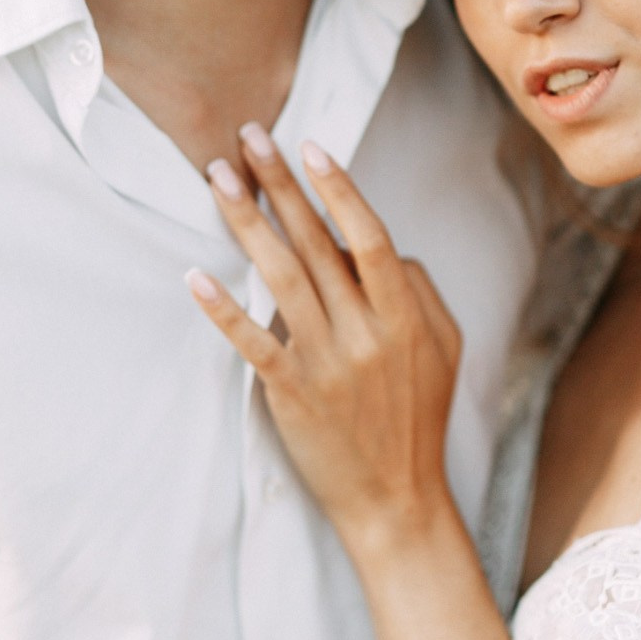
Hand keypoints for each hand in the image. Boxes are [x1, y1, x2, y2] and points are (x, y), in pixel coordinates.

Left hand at [185, 124, 461, 558]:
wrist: (397, 501)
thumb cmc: (418, 419)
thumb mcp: (445, 348)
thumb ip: (421, 290)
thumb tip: (380, 248)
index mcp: (405, 315)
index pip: (368, 237)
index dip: (339, 190)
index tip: (311, 148)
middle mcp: (366, 332)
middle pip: (316, 244)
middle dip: (281, 185)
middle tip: (249, 138)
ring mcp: (327, 363)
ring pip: (280, 279)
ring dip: (247, 224)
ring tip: (220, 180)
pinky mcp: (292, 394)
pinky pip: (252, 342)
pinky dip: (223, 309)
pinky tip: (195, 276)